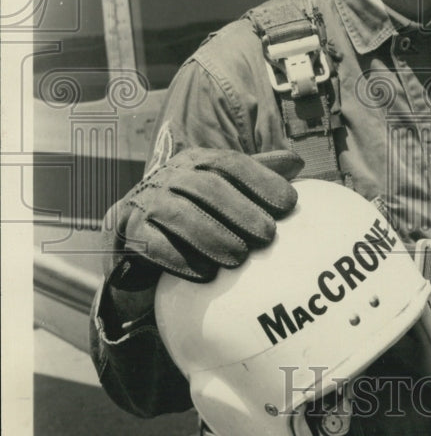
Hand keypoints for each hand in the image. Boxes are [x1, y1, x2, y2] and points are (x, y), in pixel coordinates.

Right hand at [110, 148, 302, 282]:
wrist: (138, 239)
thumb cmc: (195, 212)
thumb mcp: (223, 189)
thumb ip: (255, 175)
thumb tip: (297, 161)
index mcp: (196, 160)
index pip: (230, 162)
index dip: (261, 179)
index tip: (290, 203)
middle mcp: (169, 175)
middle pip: (206, 186)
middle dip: (240, 210)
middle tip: (268, 236)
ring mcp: (145, 202)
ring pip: (178, 214)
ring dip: (212, 236)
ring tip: (239, 258)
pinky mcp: (127, 231)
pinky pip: (151, 244)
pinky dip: (179, 259)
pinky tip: (205, 275)